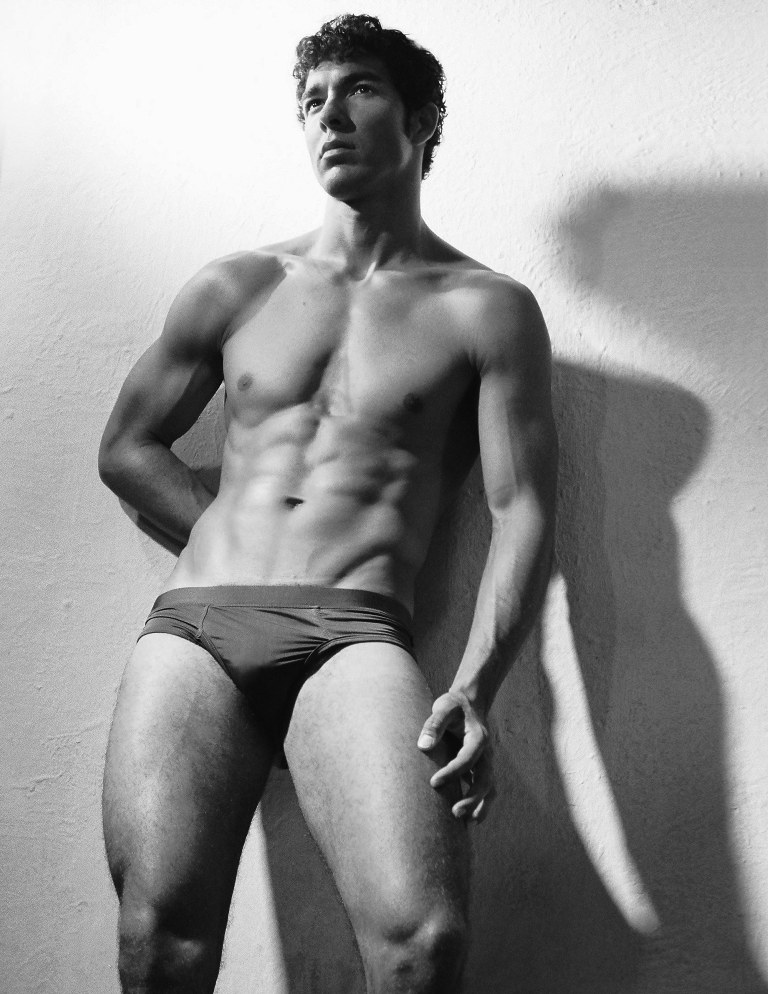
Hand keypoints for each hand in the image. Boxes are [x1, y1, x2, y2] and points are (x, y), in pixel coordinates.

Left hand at [417, 690, 493, 821]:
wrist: (468, 703)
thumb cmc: (453, 706)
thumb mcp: (443, 708)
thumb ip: (434, 725)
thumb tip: (423, 746)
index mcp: (478, 738)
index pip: (467, 758)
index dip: (452, 772)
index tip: (434, 782)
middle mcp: (486, 753)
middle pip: (485, 779)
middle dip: (472, 797)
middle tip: (455, 812)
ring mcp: (486, 762)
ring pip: (489, 788)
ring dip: (480, 805)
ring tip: (467, 821)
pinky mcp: (480, 769)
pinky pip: (485, 789)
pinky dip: (480, 804)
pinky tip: (469, 819)